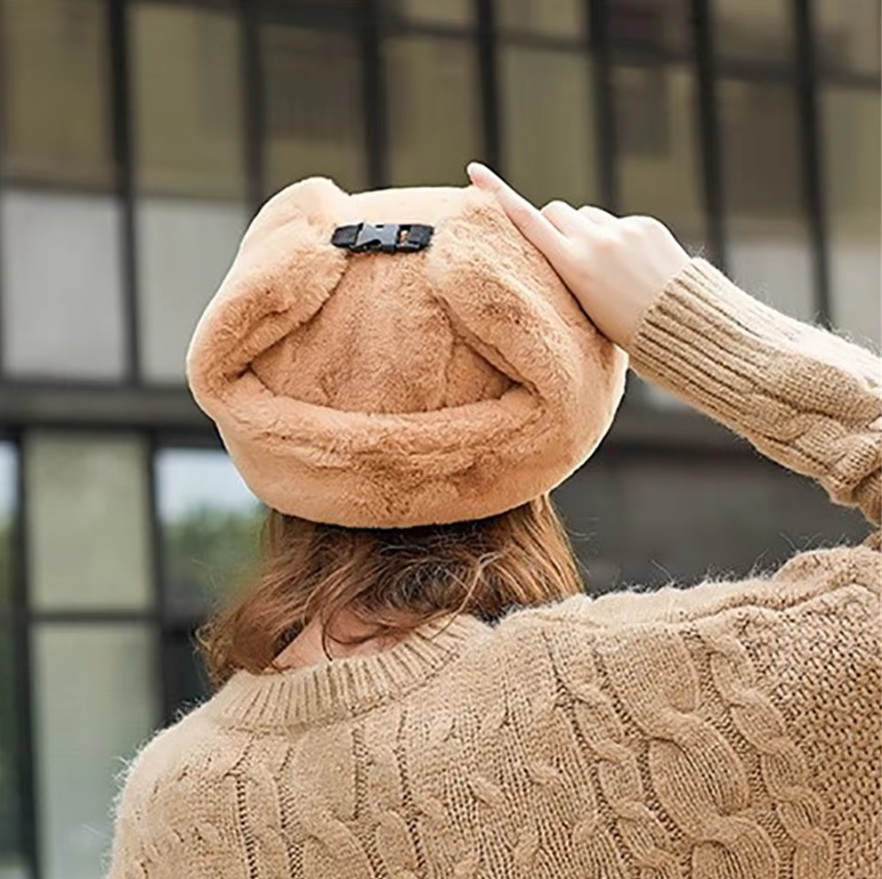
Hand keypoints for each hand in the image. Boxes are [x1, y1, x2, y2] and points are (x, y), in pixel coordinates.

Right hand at [467, 162, 690, 348]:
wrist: (680, 322)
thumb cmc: (625, 326)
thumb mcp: (583, 304)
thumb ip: (567, 266)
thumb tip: (561, 238)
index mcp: (573, 266)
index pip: (528, 221)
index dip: (498, 195)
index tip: (474, 171)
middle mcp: (594, 242)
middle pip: (555, 210)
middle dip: (553, 224)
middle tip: (563, 250)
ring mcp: (622, 230)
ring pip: (587, 215)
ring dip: (587, 231)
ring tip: (606, 266)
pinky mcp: (644, 225)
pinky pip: (619, 222)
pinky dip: (618, 238)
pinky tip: (633, 265)